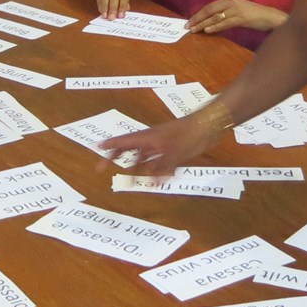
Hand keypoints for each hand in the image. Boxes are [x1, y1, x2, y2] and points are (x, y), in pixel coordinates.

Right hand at [98, 110, 221, 175]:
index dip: (110, 145)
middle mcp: (153, 140)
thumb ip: (163, 168)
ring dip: (137, 166)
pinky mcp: (174, 148)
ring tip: (130, 178)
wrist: (209, 124)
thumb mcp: (175, 153)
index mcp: (148, 137)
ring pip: (145, 156)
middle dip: (117, 157)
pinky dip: (155, 169)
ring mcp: (163, 143)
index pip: (124, 141)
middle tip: (105, 167)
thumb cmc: (189, 135)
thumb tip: (153, 182)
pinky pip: (159, 160)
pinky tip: (156, 179)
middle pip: (130, 148)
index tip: (97, 148)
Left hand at [187, 0, 283, 37]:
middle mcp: (231, 2)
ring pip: (215, 17)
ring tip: (194, 30)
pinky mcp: (242, 18)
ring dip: (203, 24)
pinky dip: (216, 27)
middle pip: (210, 10)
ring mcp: (236, 9)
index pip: (209, 6)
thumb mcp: (237, 10)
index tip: (189, 21)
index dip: (198, 14)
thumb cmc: (253, 15)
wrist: (270, 16)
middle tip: (187, 27)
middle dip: (197, 19)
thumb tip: (210, 21)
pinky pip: (225, 23)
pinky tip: (208, 30)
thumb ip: (225, 13)